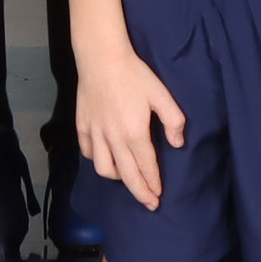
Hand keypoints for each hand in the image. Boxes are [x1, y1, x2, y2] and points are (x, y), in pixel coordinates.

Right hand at [73, 48, 183, 212]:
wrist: (101, 57)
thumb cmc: (134, 74)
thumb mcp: (161, 94)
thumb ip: (173, 121)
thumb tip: (178, 143)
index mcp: (135, 133)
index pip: (146, 167)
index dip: (153, 184)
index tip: (158, 197)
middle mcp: (114, 138)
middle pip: (126, 175)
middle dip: (139, 192)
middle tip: (148, 204)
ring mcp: (95, 133)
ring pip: (103, 167)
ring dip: (116, 178)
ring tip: (126, 179)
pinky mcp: (82, 124)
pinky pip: (87, 151)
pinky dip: (95, 159)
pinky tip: (103, 157)